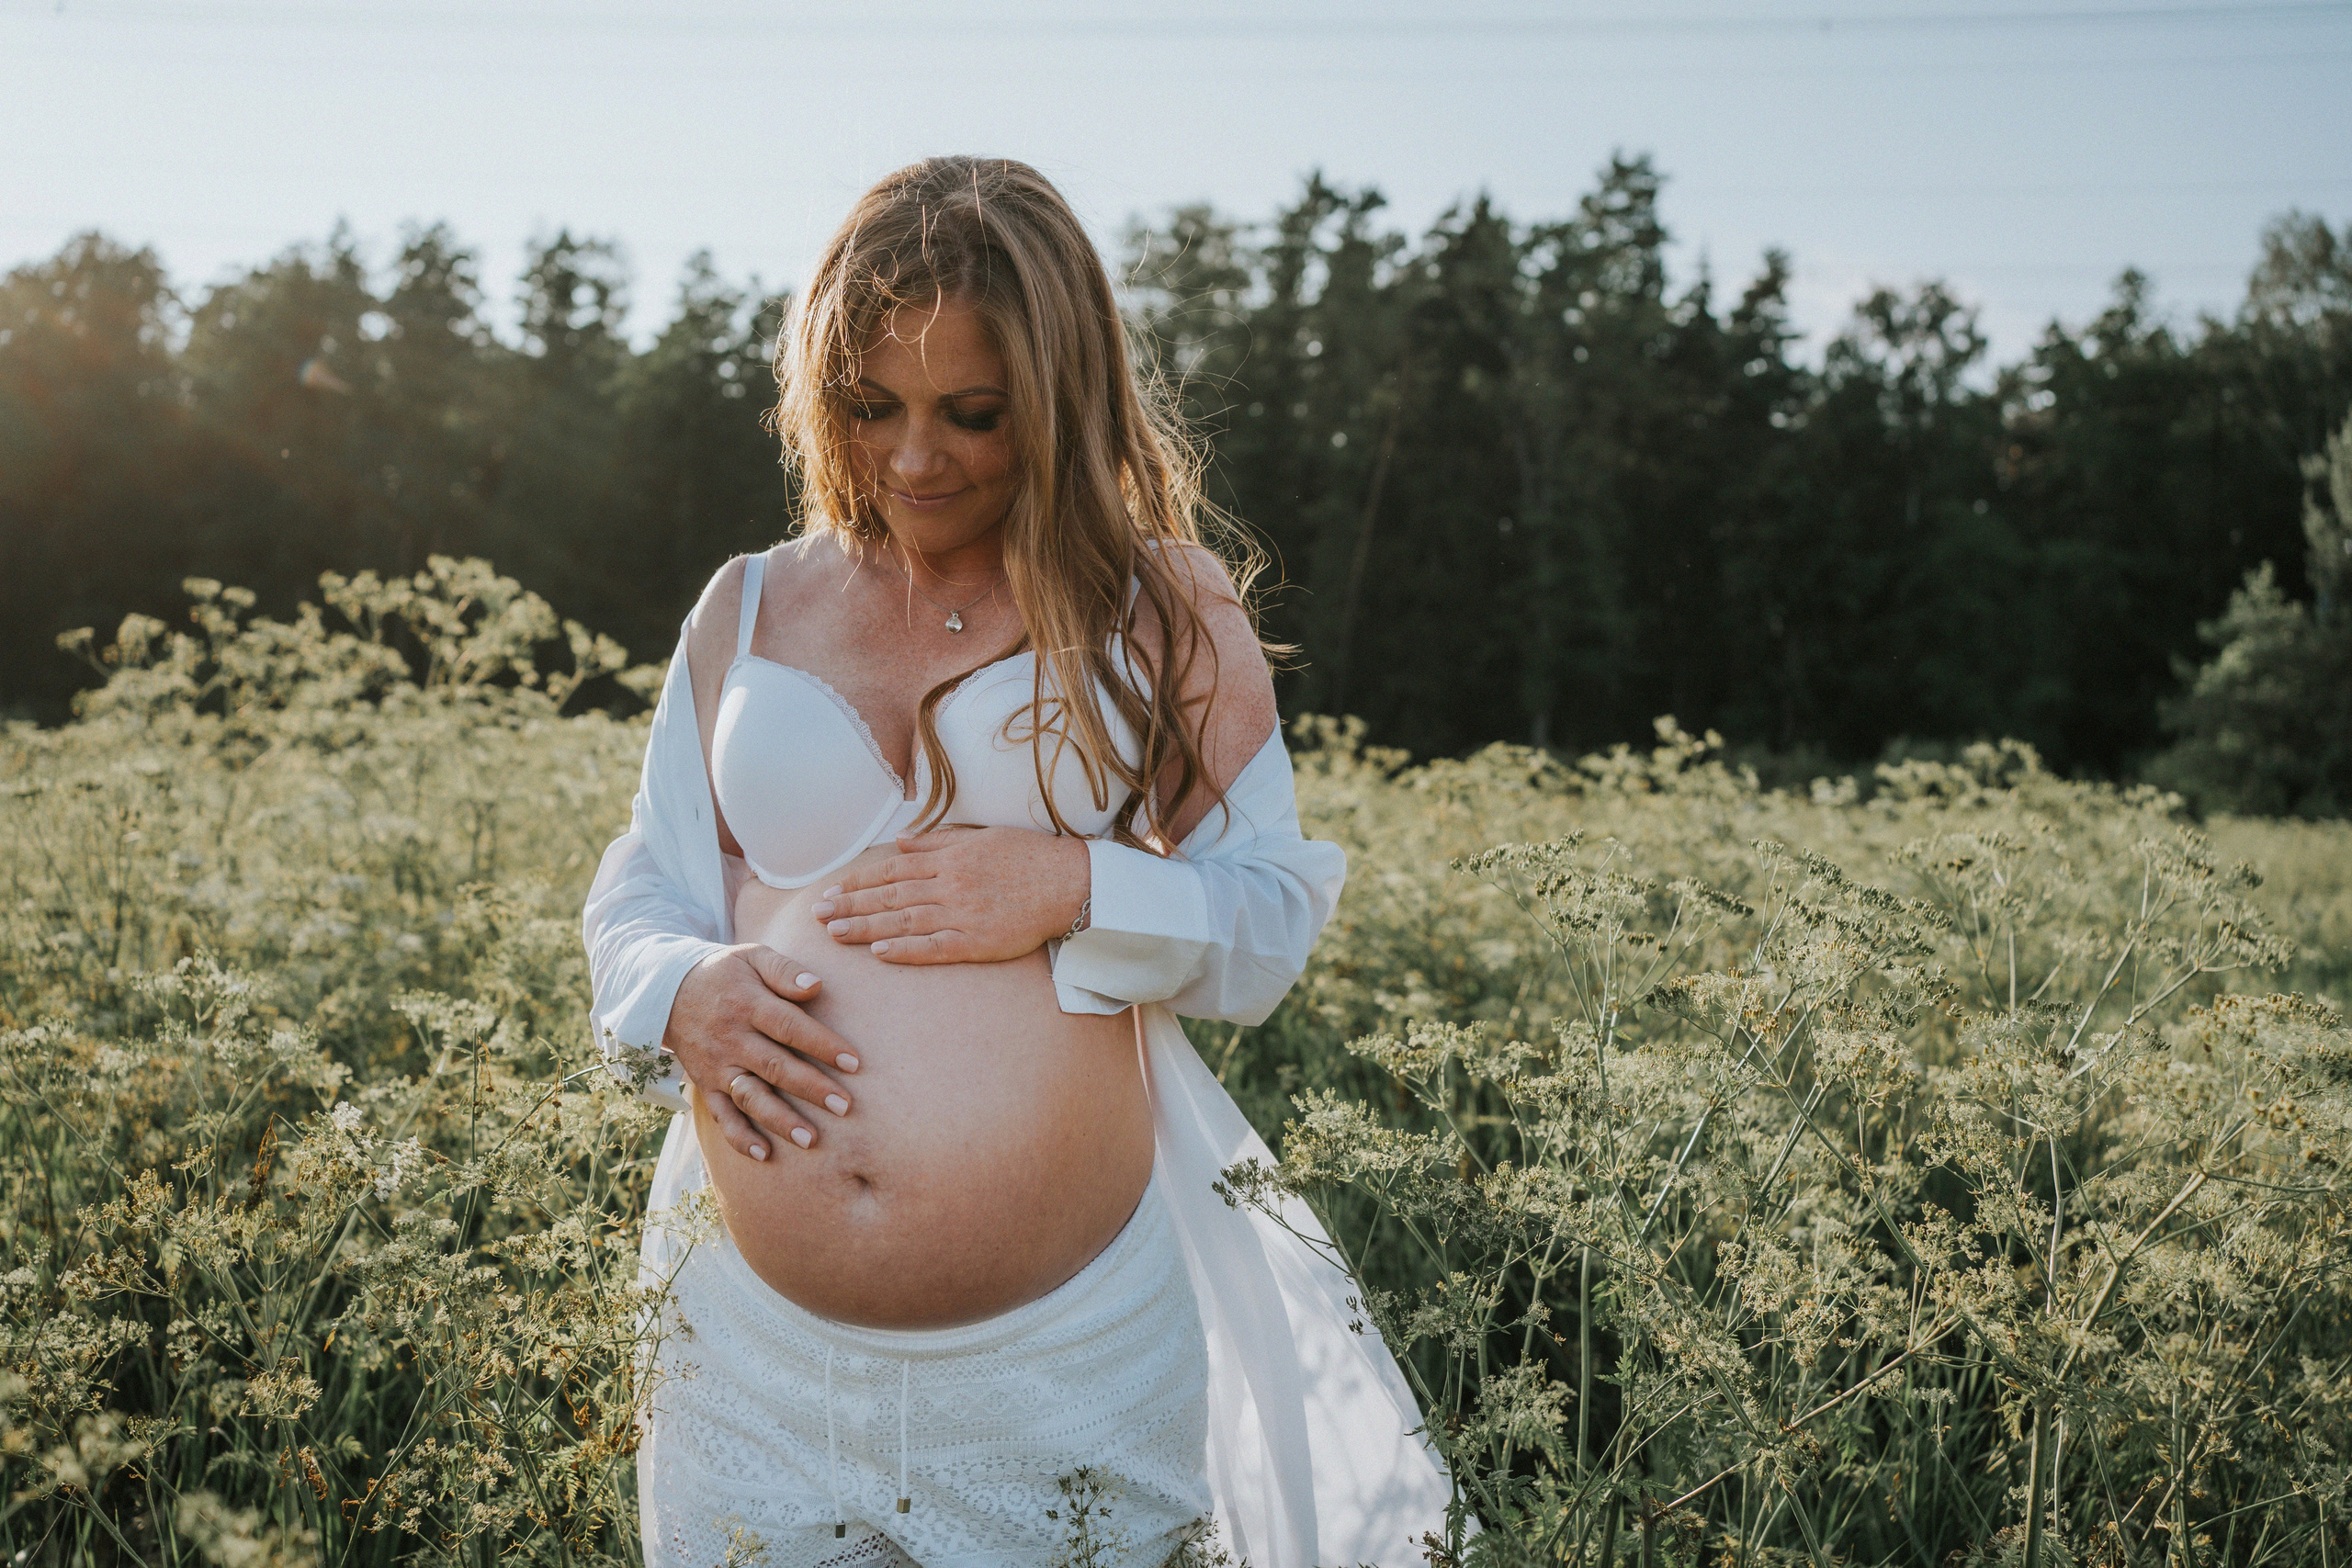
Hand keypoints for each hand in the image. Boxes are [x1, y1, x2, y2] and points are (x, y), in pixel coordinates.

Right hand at [664, 944, 860, 1160]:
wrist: (667, 991)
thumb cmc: (725, 973)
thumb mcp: (752, 957)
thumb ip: (784, 969)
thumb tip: (817, 986)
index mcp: (747, 1004)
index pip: (789, 1026)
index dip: (822, 1045)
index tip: (854, 1063)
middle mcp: (732, 1038)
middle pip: (775, 1066)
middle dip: (811, 1088)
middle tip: (845, 1107)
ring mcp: (718, 1065)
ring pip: (750, 1096)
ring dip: (779, 1119)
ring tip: (810, 1139)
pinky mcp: (706, 1085)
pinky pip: (721, 1115)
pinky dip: (740, 1136)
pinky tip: (764, 1154)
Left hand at [809, 825, 1089, 964]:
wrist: (1071, 883)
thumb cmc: (1029, 857)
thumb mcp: (982, 835)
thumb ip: (939, 839)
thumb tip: (901, 839)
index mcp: (951, 857)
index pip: (894, 868)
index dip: (860, 880)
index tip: (833, 889)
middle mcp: (951, 883)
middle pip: (891, 895)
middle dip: (851, 905)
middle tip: (818, 914)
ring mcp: (964, 913)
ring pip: (905, 920)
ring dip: (867, 927)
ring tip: (836, 933)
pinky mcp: (979, 941)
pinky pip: (936, 947)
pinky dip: (906, 950)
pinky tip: (880, 953)